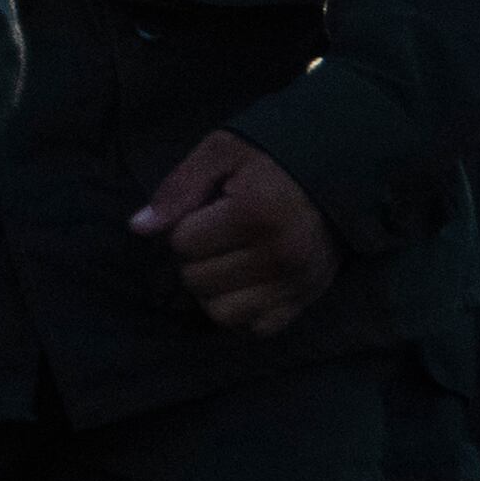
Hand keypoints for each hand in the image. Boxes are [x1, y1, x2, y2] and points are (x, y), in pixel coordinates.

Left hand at [130, 128, 339, 333]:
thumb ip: (178, 188)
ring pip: (222, 313)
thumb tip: (138, 228)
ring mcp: (296, 283)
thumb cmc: (273, 158)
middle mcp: (279, 255)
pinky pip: (257, 328)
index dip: (184, 225)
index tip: (207, 210)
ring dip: (212, 290)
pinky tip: (244, 283)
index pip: (183, 243)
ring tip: (225, 262)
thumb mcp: (222, 152)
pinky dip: (243, 312)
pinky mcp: (307, 300)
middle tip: (216, 236)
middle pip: (197, 280)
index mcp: (255, 213)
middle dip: (195, 258)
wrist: (342, 174)